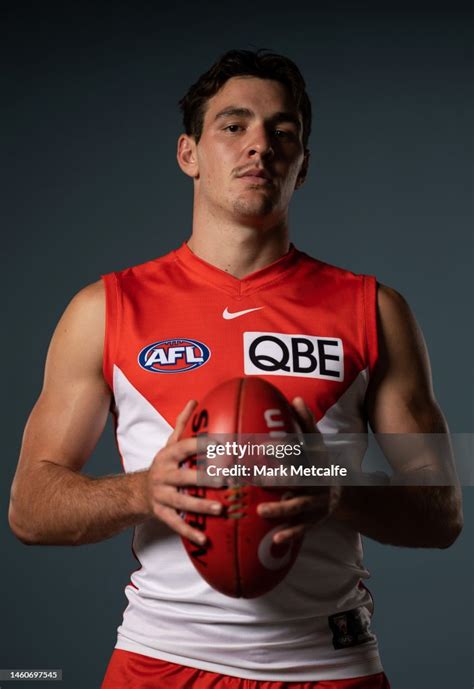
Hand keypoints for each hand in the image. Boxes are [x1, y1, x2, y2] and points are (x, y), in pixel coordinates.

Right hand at [146, 400, 221, 544]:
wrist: (136, 492)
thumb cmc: (163, 466)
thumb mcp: (170, 444)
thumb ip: (182, 424)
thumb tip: (194, 400)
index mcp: (168, 456)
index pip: (186, 447)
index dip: (203, 445)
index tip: (223, 443)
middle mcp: (164, 475)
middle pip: (184, 476)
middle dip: (205, 478)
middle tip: (227, 479)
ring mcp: (161, 495)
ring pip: (181, 501)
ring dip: (201, 505)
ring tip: (220, 509)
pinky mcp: (161, 513)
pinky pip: (175, 523)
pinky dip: (189, 532)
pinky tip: (205, 539)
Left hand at [257, 397, 340, 543]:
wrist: (342, 495)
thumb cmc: (317, 465)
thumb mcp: (316, 444)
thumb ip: (305, 424)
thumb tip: (295, 398)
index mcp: (312, 461)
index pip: (297, 452)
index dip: (281, 448)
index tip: (261, 446)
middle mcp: (315, 482)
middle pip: (297, 480)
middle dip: (277, 480)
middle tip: (255, 478)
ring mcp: (315, 503)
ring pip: (298, 507)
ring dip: (280, 510)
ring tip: (260, 511)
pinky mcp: (313, 522)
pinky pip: (302, 529)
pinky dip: (290, 535)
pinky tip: (275, 540)